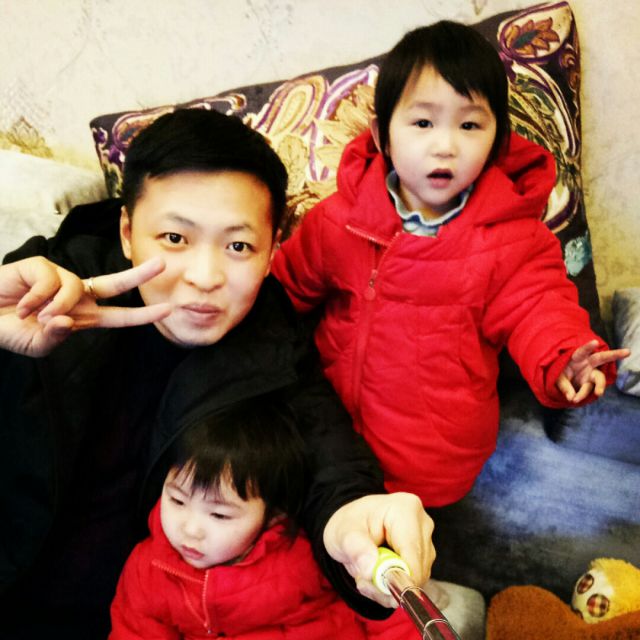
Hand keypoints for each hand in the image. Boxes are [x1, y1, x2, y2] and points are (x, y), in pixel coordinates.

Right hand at [0, 256, 170, 356]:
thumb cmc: (11, 330)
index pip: (118, 316)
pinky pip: (50, 281)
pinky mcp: (41, 266)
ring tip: (33, 316)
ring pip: (75, 287)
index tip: (167, 310)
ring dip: (55, 306)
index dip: (142, 314)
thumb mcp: (37, 344)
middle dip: (139, 274)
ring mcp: (60, 279)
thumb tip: (67, 321)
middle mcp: (77, 295)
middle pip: (115, 283)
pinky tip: (20, 304)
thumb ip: (55, 337)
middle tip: (163, 264)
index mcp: (83, 316)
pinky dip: (35, 297)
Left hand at [323, 492, 434, 607]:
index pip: (412, 555)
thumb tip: (370, 568)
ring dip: (389, 587)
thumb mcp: (343, 533)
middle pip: (418, 570)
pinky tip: (376, 576)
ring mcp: (426, 540)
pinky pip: (413, 581)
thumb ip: (355, 548)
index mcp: (406, 510)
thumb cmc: (348, 524)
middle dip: (388, 584)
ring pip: (417, 579)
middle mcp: (422, 524)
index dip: (396, 579)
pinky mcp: (424, 556)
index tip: (372, 586)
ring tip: (366, 575)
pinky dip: (393, 586)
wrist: (352, 526)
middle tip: (362, 580)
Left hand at [556, 339, 629, 402]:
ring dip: (599, 386)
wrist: (561, 380)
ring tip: (598, 393)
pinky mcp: (591, 383)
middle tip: (628, 352)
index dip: (588, 347)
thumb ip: (564, 386)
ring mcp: (591, 373)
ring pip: (600, 378)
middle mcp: (587, 363)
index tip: (595, 343)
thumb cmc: (558, 373)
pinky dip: (582, 395)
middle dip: (615, 354)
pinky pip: (590, 389)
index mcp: (577, 357)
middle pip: (602, 358)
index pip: (583, 351)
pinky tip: (576, 398)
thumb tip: (571, 397)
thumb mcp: (556, 377)